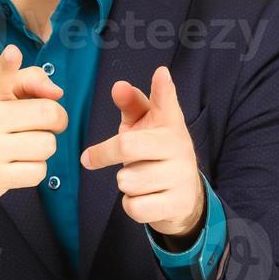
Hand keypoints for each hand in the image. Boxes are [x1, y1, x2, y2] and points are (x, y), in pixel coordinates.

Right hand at [0, 44, 66, 212]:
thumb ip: (29, 81)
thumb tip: (56, 92)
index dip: (7, 64)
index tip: (12, 54)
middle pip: (48, 113)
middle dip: (56, 119)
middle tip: (42, 124)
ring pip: (48, 145)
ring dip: (43, 147)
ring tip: (23, 146)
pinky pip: (39, 171)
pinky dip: (34, 169)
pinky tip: (17, 164)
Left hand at [80, 65, 204, 241]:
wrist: (184, 196)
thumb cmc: (154, 154)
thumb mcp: (144, 128)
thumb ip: (131, 105)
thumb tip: (118, 86)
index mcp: (170, 124)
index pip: (166, 102)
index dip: (163, 88)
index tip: (160, 73)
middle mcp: (179, 146)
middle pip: (126, 146)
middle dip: (104, 154)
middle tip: (94, 158)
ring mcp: (181, 176)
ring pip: (127, 181)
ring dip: (125, 183)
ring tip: (138, 179)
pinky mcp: (178, 203)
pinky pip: (134, 206)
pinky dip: (132, 204)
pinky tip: (145, 198)